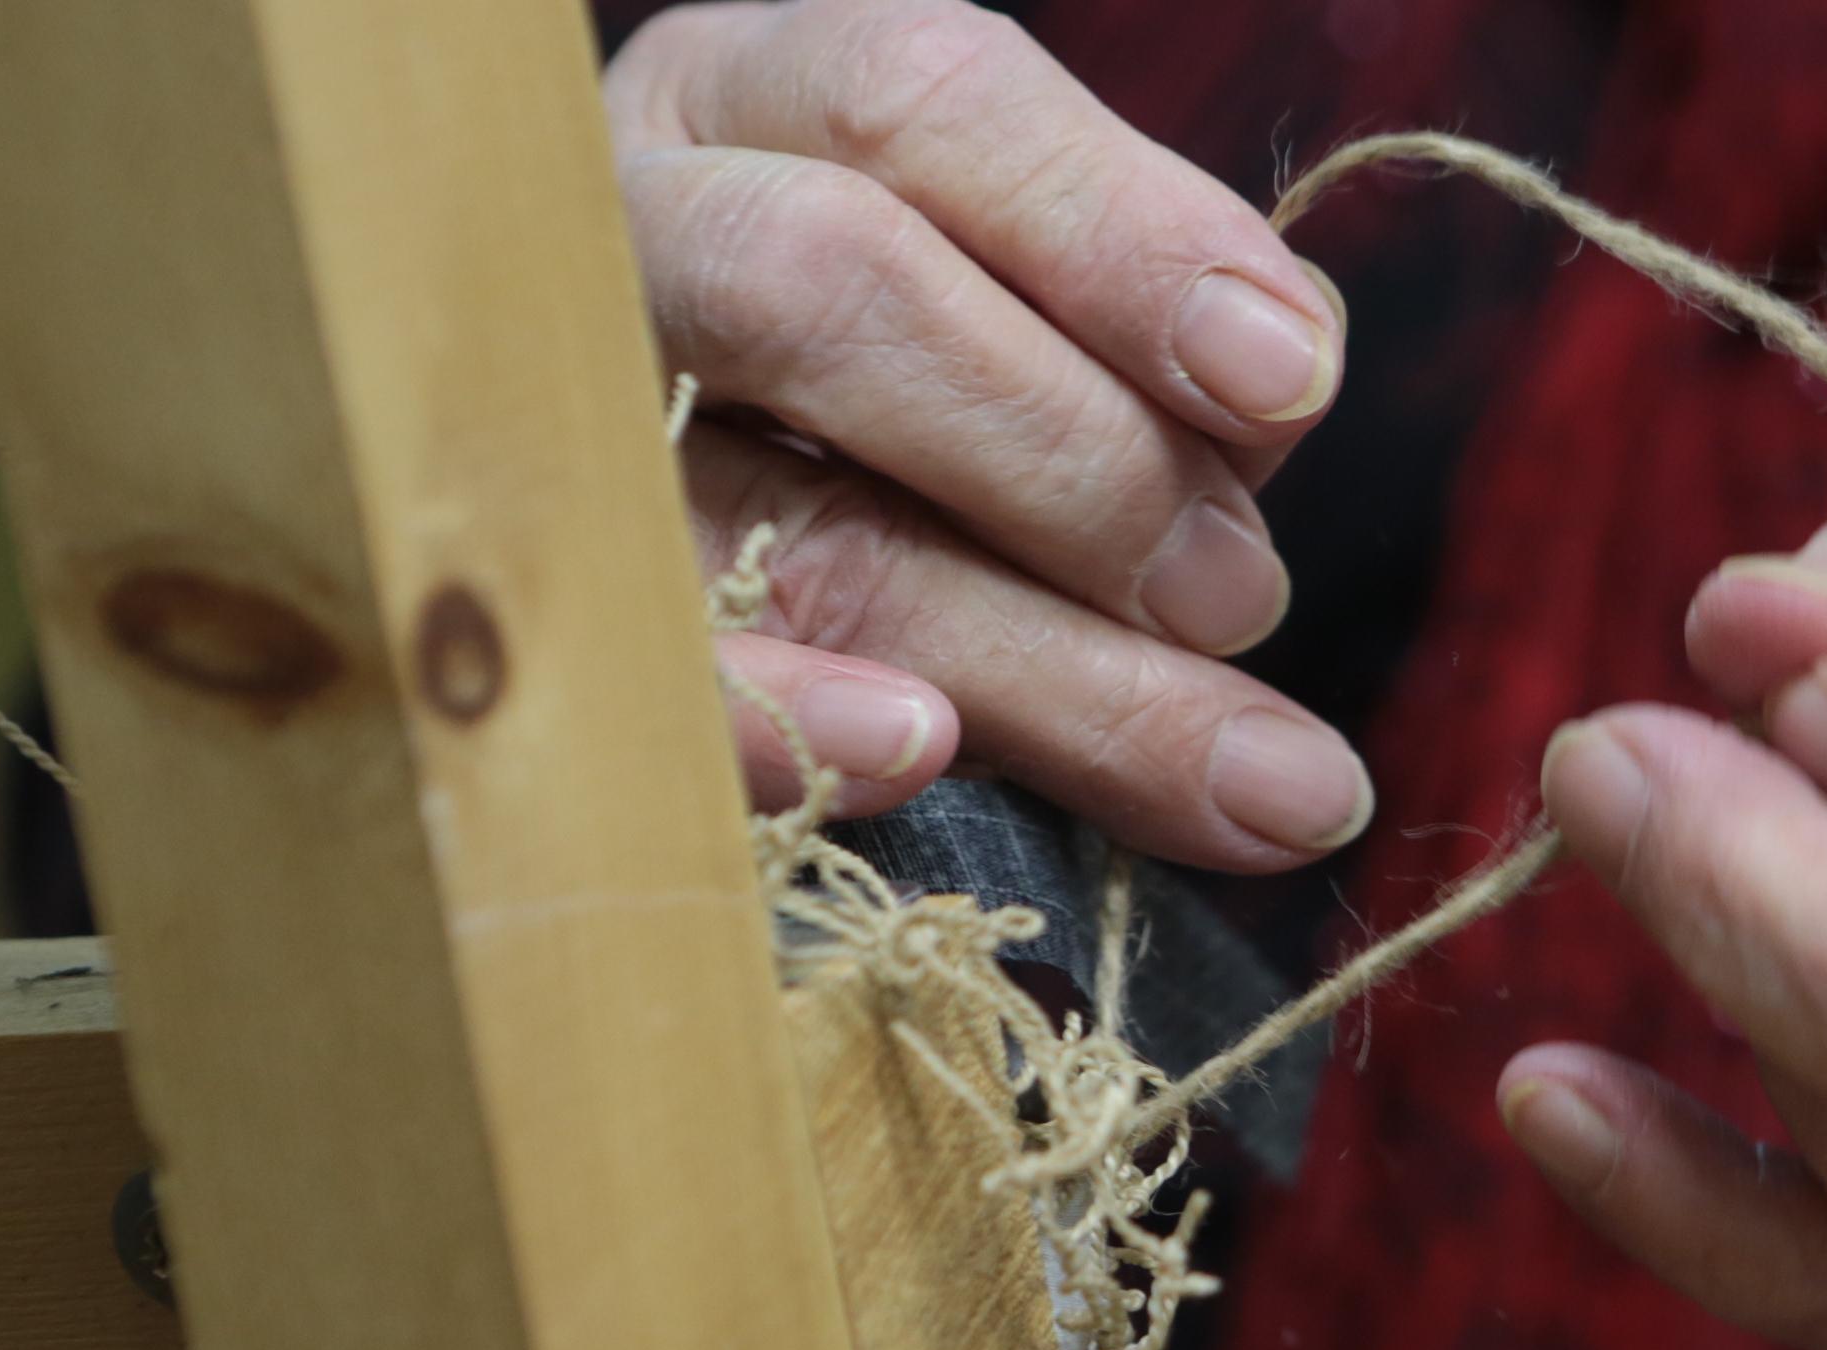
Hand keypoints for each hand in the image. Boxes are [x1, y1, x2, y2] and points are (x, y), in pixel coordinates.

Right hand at [607, 0, 1370, 869]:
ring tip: (1242, 777)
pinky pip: (655, 691)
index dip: (1115, 235)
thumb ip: (1139, 331)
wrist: (674, 519)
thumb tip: (1271, 398)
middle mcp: (621, 234)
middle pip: (826, 287)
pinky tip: (921, 759)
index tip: (1287, 380)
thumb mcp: (1020, 293)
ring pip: (785, 530)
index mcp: (753, 96)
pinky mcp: (538, 644)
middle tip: (1238, 596)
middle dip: (1072, 455)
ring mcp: (551, 442)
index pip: (920, 104)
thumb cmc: (917, 391)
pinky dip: (789, 724)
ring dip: (1043, 665)